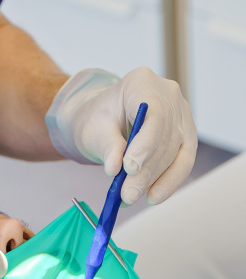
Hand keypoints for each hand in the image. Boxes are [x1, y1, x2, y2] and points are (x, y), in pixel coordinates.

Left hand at [45, 66, 197, 204]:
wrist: (103, 121)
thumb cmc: (97, 120)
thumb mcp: (92, 129)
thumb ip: (106, 146)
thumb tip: (115, 168)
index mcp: (142, 82)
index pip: (153, 113)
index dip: (145, 143)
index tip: (129, 167)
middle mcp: (168, 93)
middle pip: (165, 136)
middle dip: (146, 170)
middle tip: (127, 194)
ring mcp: (181, 113)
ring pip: (176, 151)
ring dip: (155, 179)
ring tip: (132, 197)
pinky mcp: (186, 133)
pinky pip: (183, 160)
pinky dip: (169, 181)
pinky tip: (154, 196)